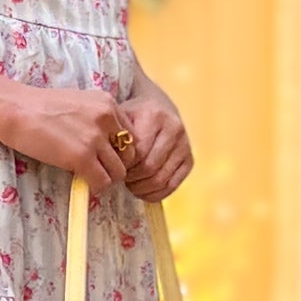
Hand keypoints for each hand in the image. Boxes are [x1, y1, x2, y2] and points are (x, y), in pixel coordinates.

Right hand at [0, 83, 133, 195]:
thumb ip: (96, 119)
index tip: (103, 156)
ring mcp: (95, 138)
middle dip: (115, 164)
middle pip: (129, 154)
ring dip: (106, 178)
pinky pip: (102, 182)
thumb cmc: (38, 107)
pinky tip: (83, 183)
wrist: (14, 109)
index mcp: (107, 103)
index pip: (130, 134)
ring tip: (90, 177)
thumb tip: (105, 145)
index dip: (118, 149)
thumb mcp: (77, 103)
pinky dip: (95, 187)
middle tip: (98, 169)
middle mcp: (107, 118)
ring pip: (119, 172)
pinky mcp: (82, 157)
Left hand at [117, 81, 192, 202]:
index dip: (124, 165)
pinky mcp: (189, 160)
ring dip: (142, 188)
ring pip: (161, 179)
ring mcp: (184, 145)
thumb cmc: (135, 115)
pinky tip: (144, 191)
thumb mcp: (122, 117)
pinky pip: (173, 186)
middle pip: (150, 167)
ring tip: (131, 184)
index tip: (115, 166)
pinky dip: (156, 194)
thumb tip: (111, 166)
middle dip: (132, 178)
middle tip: (122, 178)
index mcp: (154, 116)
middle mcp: (174, 129)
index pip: (138, 152)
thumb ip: (116, 137)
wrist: (159, 106)